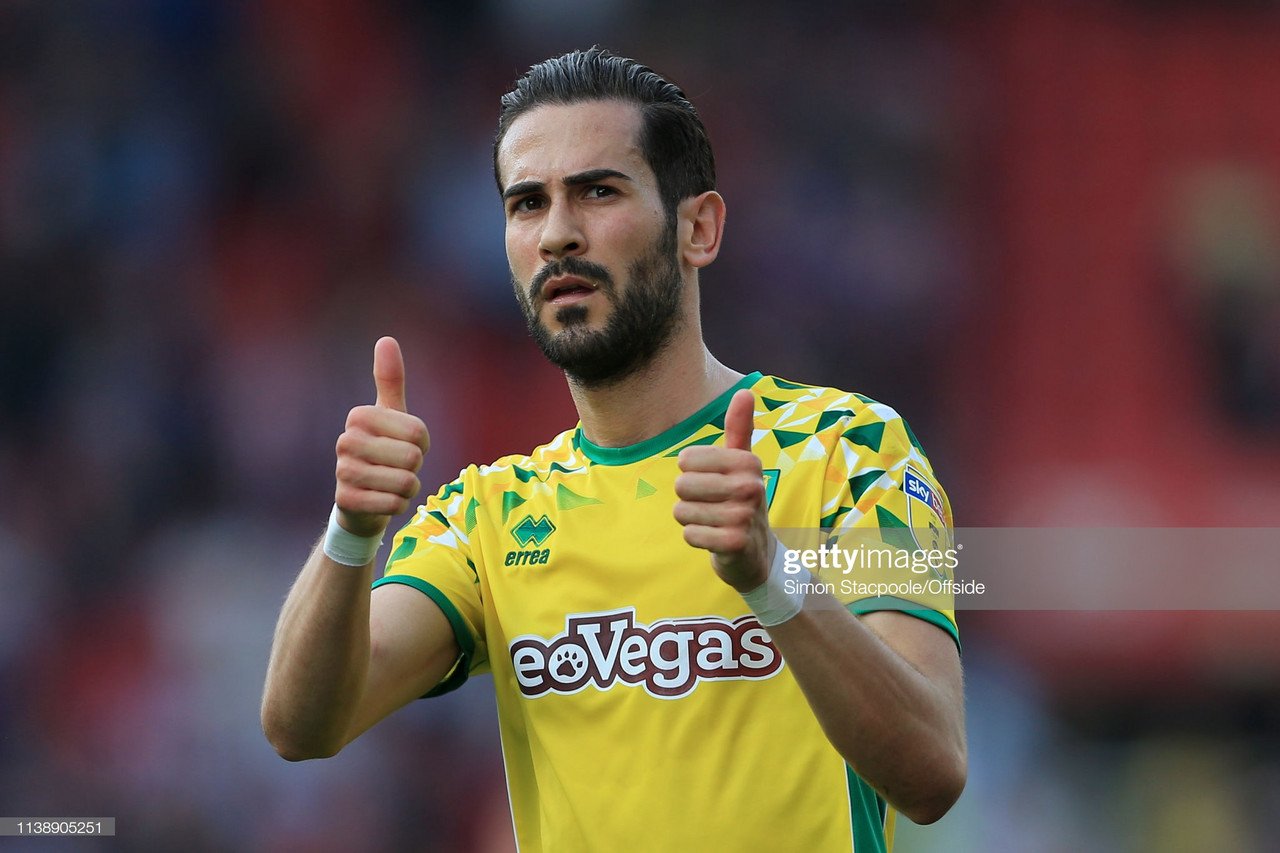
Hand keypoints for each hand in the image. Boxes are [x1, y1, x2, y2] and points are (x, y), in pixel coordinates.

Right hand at [333, 337, 430, 537]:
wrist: (361, 500)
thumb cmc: (383, 451)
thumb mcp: (390, 415)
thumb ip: (390, 379)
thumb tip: (386, 339)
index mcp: (359, 416)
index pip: (419, 432)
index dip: (422, 444)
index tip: (403, 445)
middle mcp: (346, 440)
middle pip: (413, 457)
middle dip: (415, 467)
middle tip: (397, 468)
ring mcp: (344, 471)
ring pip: (406, 481)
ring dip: (408, 488)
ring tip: (392, 485)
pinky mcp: (347, 501)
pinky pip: (394, 504)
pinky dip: (398, 506)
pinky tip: (384, 501)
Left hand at [674, 388, 774, 592]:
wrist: (757, 554)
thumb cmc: (741, 501)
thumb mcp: (742, 464)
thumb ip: (740, 428)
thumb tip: (745, 390)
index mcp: (748, 463)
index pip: (687, 459)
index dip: (690, 472)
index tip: (711, 482)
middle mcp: (750, 487)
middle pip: (681, 485)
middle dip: (689, 499)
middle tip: (711, 505)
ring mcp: (744, 516)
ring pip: (682, 511)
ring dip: (692, 520)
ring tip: (713, 521)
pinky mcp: (735, 543)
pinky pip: (689, 535)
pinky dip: (695, 538)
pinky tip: (713, 539)